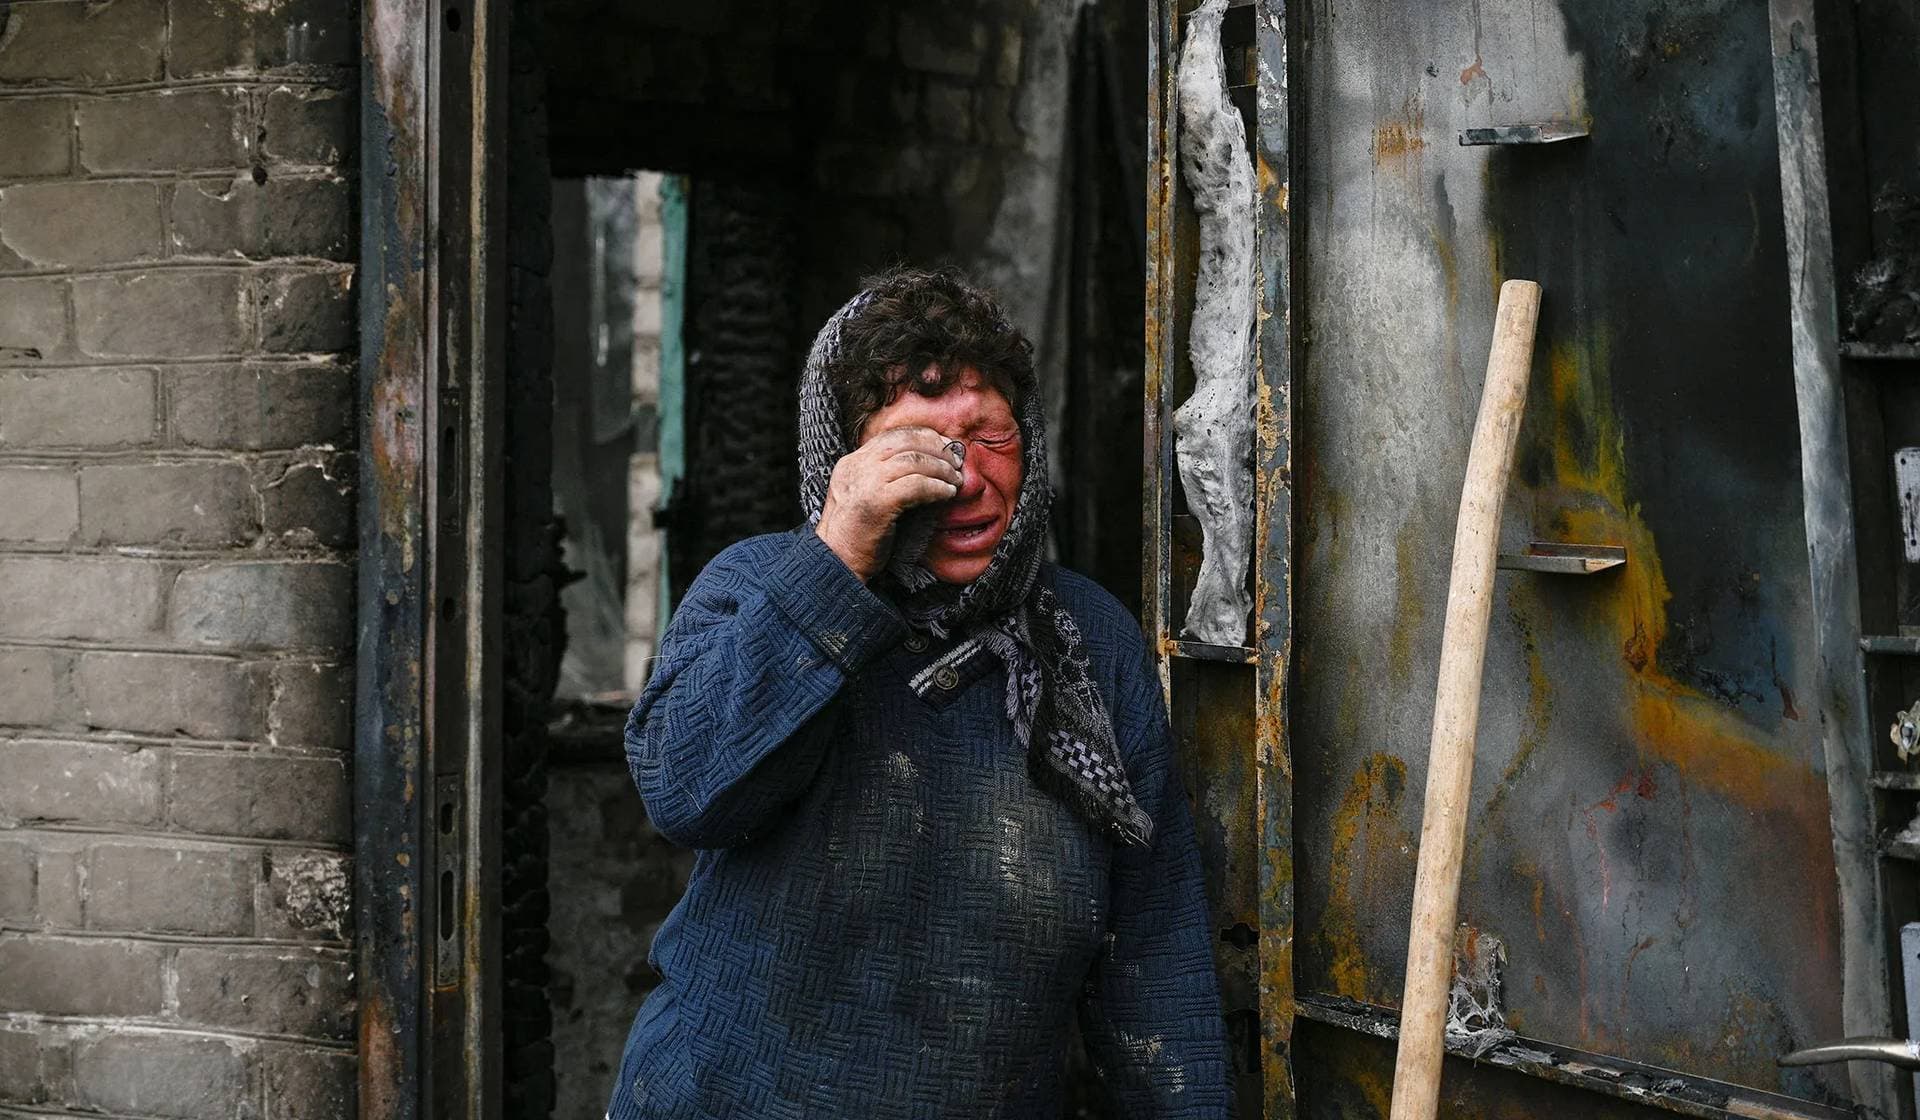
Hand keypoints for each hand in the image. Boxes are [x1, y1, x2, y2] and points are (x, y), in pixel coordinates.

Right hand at [815, 426, 964, 581]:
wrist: (837, 563)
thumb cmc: (856, 536)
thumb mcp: (863, 496)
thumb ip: (883, 478)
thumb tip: (925, 466)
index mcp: (852, 463)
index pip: (893, 435)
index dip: (924, 437)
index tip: (944, 446)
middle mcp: (857, 466)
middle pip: (906, 441)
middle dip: (937, 449)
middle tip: (956, 462)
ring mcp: (865, 483)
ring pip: (914, 461)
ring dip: (941, 469)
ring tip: (955, 480)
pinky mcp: (876, 502)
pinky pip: (916, 485)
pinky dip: (937, 487)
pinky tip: (947, 494)